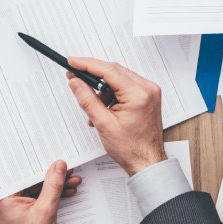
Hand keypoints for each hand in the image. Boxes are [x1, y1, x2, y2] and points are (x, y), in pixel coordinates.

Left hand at [0, 160, 81, 223]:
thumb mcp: (45, 211)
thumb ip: (53, 186)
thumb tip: (59, 165)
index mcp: (1, 194)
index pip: (21, 170)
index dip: (39, 161)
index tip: (53, 155)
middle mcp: (3, 195)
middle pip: (30, 177)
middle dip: (51, 174)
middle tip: (67, 168)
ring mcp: (12, 201)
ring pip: (36, 185)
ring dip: (54, 184)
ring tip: (72, 180)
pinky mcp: (20, 206)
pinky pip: (36, 194)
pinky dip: (50, 193)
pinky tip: (66, 190)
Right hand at [66, 58, 166, 175]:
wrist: (146, 161)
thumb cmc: (131, 148)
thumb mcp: (103, 124)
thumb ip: (87, 99)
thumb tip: (76, 82)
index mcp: (139, 94)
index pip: (109, 70)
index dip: (87, 64)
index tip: (73, 62)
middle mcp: (147, 89)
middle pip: (114, 71)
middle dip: (93, 77)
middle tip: (75, 80)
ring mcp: (149, 92)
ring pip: (118, 79)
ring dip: (103, 90)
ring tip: (96, 109)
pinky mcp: (147, 96)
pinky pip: (125, 87)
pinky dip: (112, 95)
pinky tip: (106, 109)